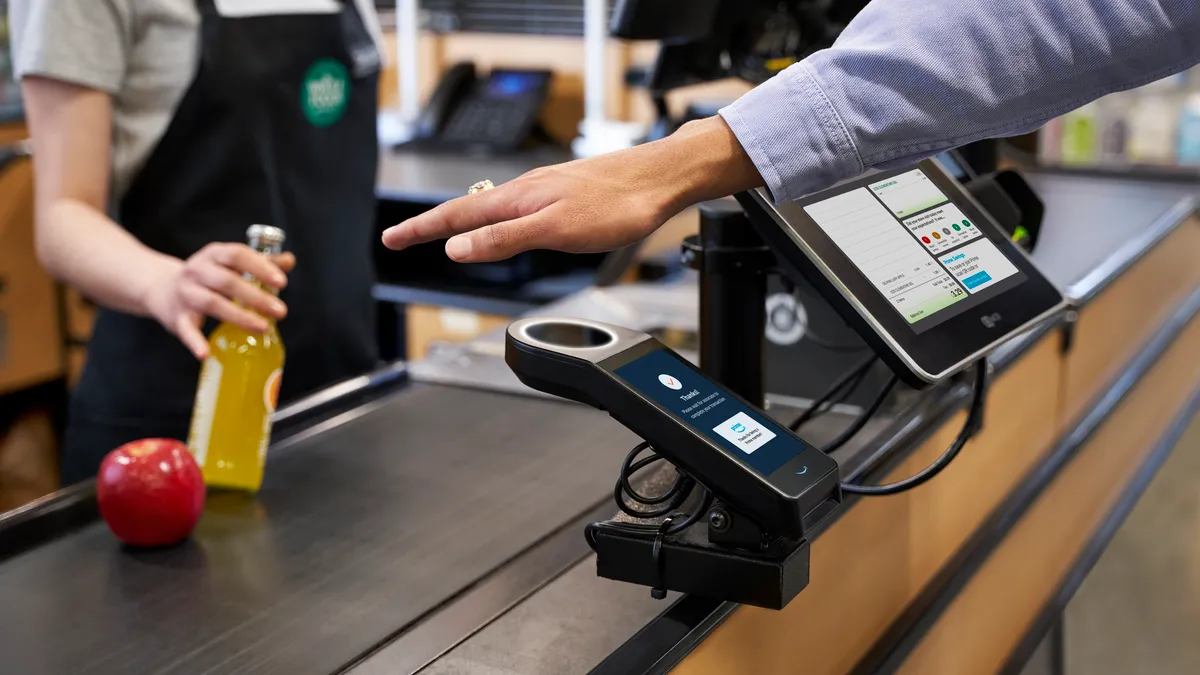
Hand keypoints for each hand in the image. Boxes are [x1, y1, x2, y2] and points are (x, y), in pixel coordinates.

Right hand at [145, 243, 295, 358]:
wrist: (160, 288)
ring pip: (211, 303)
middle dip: (256, 297)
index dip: (260, 267)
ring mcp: (186, 293)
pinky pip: (186, 330)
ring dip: (239, 316)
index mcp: (214, 254)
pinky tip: (205, 353)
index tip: (281, 282)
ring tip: (263, 327)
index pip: (237, 255)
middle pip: (227, 281)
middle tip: (280, 311)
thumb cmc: (207, 276)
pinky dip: (195, 342)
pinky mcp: (177, 317)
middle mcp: (197, 271)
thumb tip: (289, 260)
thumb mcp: (229, 264)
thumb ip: (260, 262)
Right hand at [382, 117, 764, 262]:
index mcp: (517, 199)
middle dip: (431, 226)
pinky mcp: (563, 195)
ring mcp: (544, 191)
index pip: (455, 217)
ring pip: (491, 209)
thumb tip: (457, 249)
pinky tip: (503, 226)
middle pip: (467, 210)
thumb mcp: (554, 230)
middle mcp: (526, 191)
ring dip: (461, 223)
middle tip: (401, 238)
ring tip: (440, 234)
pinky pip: (515, 209)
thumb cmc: (617, 204)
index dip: (420, 230)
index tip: (390, 239)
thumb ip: (504, 240)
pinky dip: (493, 220)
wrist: (660, 180)